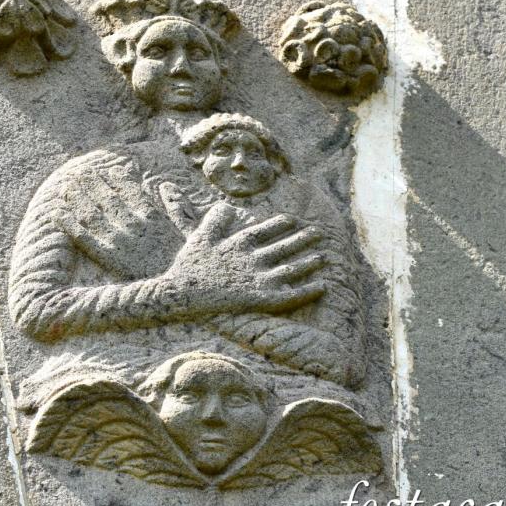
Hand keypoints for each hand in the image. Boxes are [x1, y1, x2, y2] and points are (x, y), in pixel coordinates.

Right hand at [162, 203, 326, 315]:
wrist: (181, 293)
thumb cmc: (189, 266)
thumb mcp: (199, 236)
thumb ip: (215, 220)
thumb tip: (226, 205)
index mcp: (238, 243)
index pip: (265, 230)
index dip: (280, 224)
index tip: (293, 219)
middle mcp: (252, 258)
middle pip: (284, 246)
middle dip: (303, 238)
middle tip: (319, 232)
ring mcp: (258, 279)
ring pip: (291, 269)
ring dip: (308, 262)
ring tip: (323, 257)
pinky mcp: (261, 299)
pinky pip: (291, 295)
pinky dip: (307, 290)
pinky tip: (322, 286)